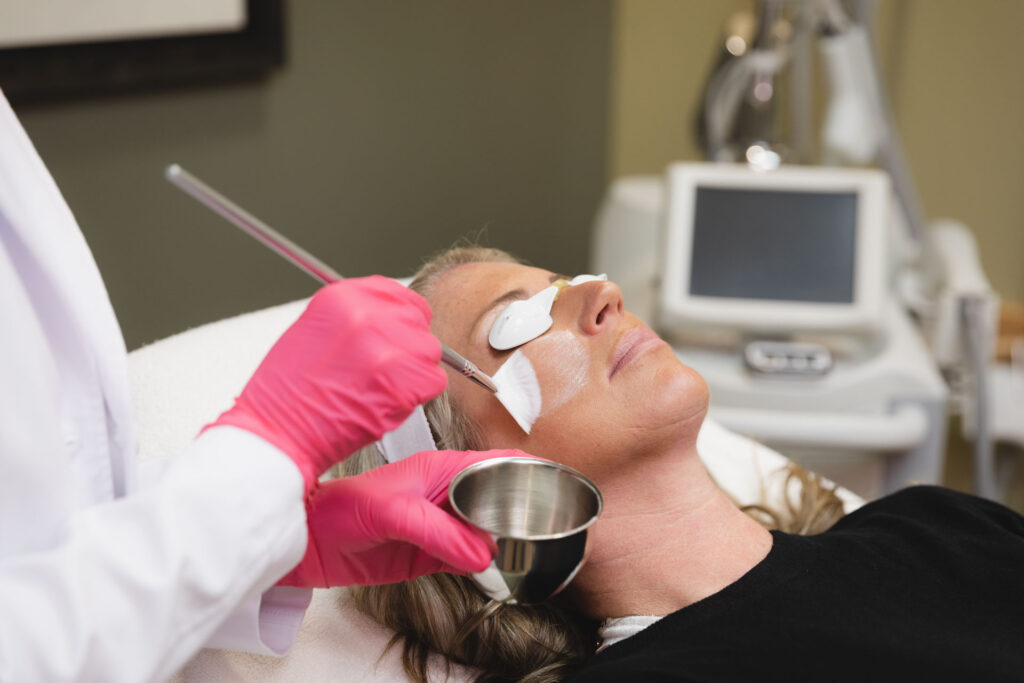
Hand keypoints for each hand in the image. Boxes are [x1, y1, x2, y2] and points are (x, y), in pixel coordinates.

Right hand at [207, 277, 446, 487]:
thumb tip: (393, 320)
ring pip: (430, 352)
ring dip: (414, 371)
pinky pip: (433, 382)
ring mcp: (387, 348)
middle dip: (407, 345)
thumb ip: (356, 319)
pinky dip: (418, 395)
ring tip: (381, 388)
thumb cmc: (288, 393)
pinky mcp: (402, 383)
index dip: (402, 315)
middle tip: (385, 370)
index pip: (396, 293)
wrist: (277, 434)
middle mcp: (367, 316)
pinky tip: (388, 402)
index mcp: (342, 298)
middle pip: (417, 321)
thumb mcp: (314, 331)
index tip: (400, 331)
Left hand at [277, 450, 535, 587]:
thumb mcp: (393, 514)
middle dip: (521, 508)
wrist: (310, 543)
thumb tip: (481, 552)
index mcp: (440, 470)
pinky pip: (468, 558)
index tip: (554, 478)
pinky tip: (494, 566)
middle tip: (544, 523)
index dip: (525, 468)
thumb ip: (439, 533)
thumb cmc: (341, 510)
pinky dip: (482, 563)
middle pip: (497, 498)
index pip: (494, 463)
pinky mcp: (431, 554)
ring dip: (503, 539)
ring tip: (526, 545)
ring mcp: (441, 525)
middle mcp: (446, 495)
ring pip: (486, 530)